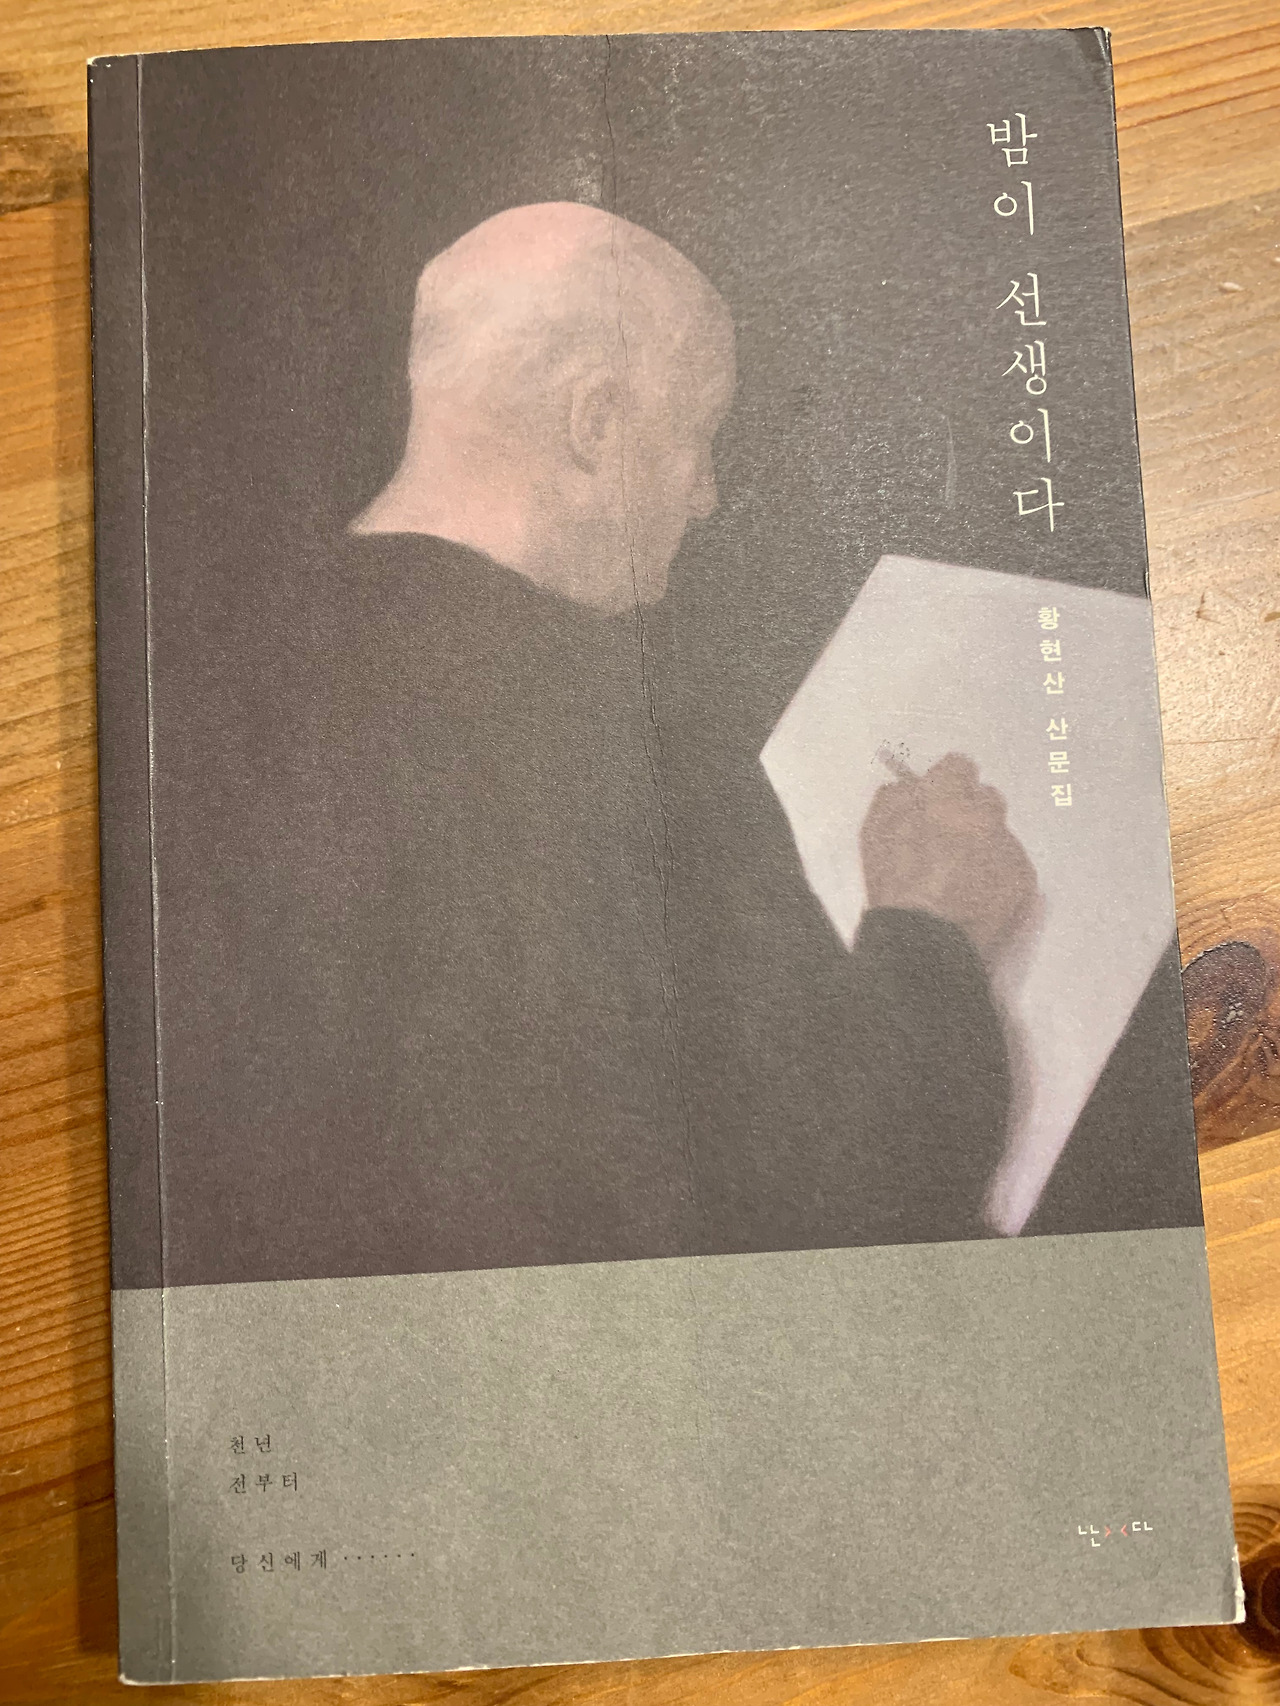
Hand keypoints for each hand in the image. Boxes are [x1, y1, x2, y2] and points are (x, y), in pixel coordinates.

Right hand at [860, 752, 1037, 970]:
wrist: (926, 948)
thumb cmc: (895, 891)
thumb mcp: (874, 836)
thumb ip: (897, 799)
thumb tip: (914, 786)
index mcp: (946, 801)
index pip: (959, 767)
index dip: (946, 784)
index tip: (939, 799)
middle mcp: (985, 818)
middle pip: (986, 798)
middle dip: (969, 813)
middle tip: (949, 842)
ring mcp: (1008, 849)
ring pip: (1000, 833)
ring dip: (984, 845)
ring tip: (961, 878)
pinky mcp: (1025, 879)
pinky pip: (1012, 864)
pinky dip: (997, 875)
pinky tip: (977, 896)